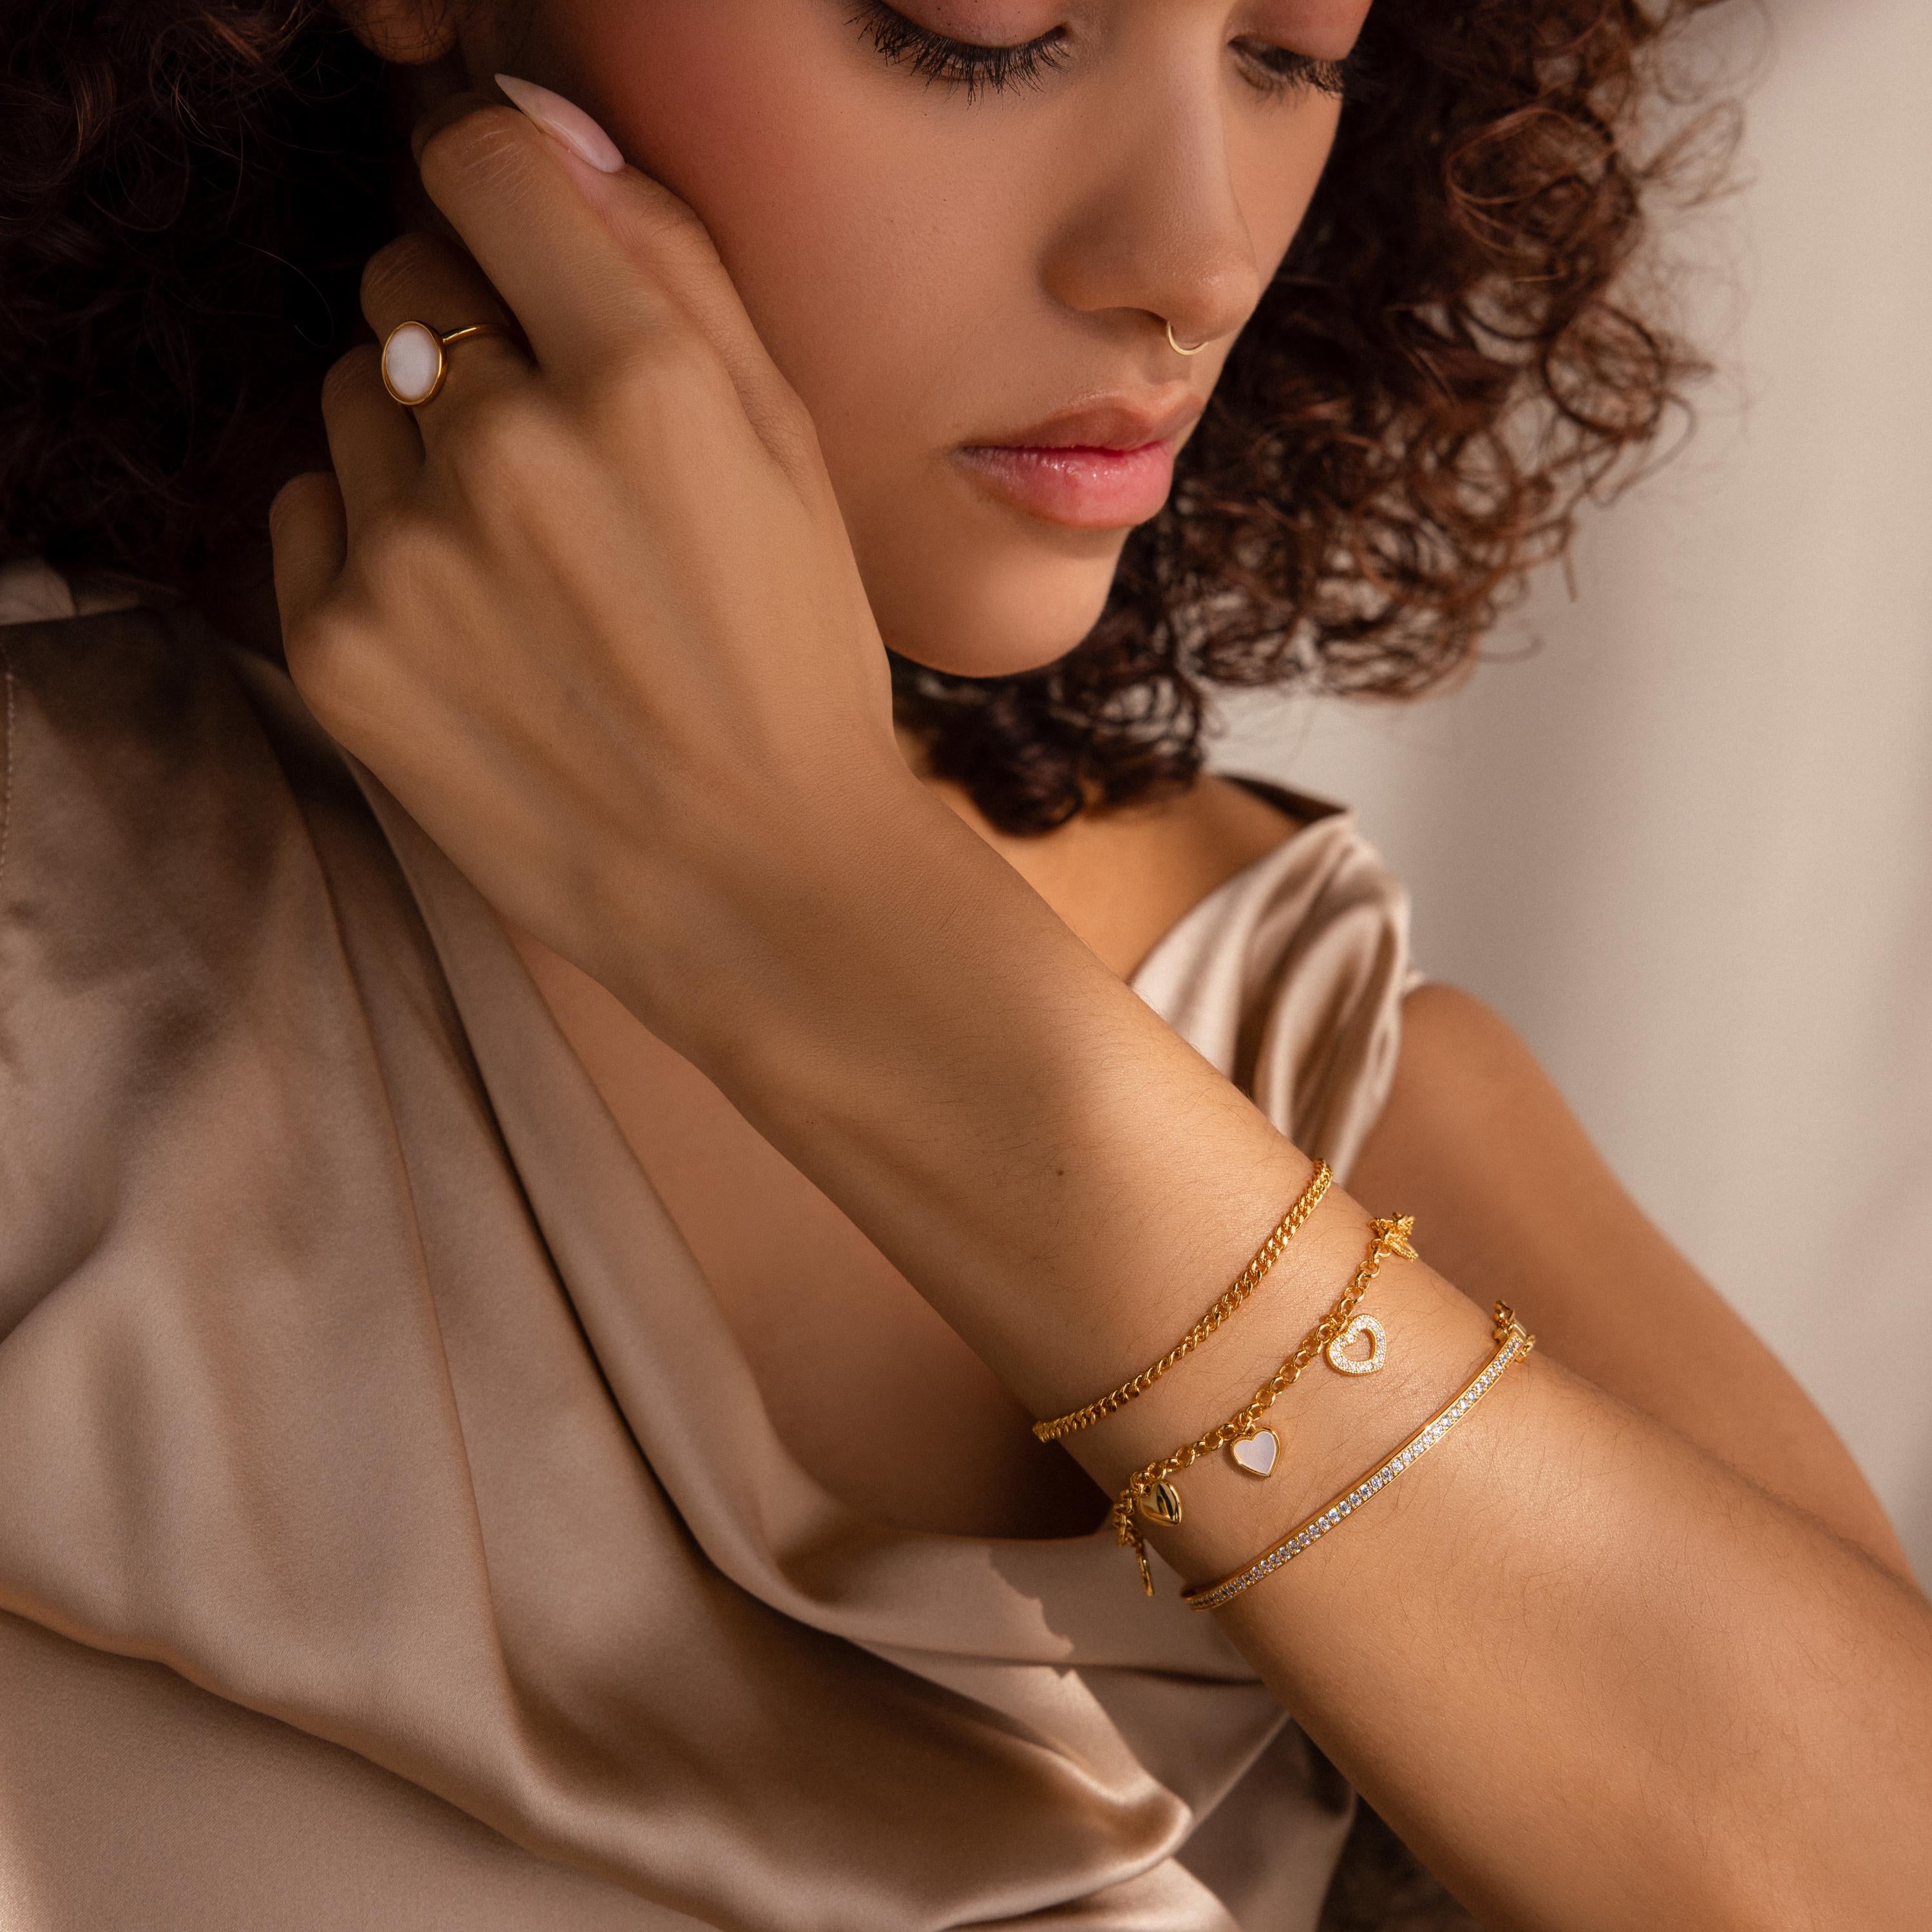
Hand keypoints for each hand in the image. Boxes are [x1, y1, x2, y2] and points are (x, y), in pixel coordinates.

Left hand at [269, 91, 915, 1058]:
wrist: (758, 887)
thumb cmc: (794, 669)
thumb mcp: (790, 456)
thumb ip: (677, 270)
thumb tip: (546, 131)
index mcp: (640, 382)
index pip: (482, 169)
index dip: (501, 194)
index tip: (522, 245)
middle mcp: (507, 447)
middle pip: (406, 279)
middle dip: (473, 335)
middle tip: (558, 465)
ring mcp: (408, 555)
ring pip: (353, 398)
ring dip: (418, 445)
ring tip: (519, 561)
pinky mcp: (339, 649)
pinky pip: (306, 512)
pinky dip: (370, 541)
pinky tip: (465, 621)